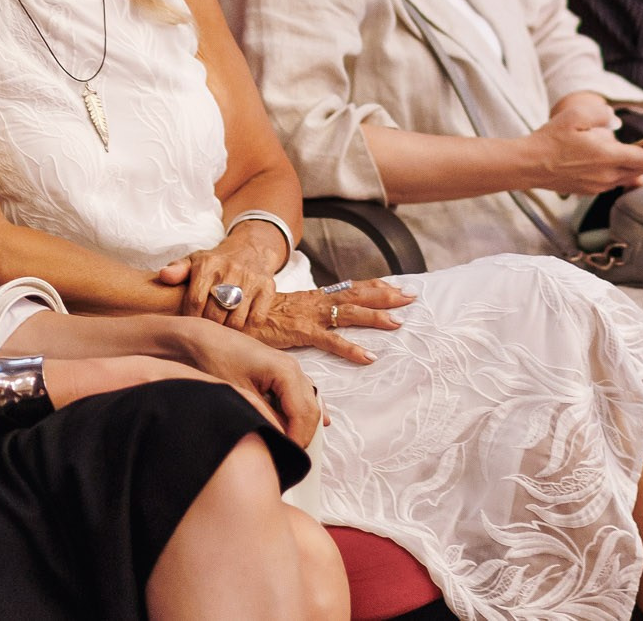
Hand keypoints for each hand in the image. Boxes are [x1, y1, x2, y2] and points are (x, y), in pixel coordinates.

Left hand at [154, 218, 289, 333]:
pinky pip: (256, 319)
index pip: (195, 301)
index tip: (191, 325)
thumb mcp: (195, 261)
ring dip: (227, 332)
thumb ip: (178, 270)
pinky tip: (240, 332)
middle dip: (208, 328)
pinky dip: (247, 331)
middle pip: (215, 314)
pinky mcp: (268, 288)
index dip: (191, 318)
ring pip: (236, 320)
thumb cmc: (217, 261)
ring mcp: (251, 279)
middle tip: (206, 335)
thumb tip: (164, 276)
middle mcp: (230, 270)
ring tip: (221, 336)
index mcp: (208, 264)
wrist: (251, 248)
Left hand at [173, 322, 327, 447]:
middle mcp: (293, 368)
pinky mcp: (281, 373)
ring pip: (309, 403)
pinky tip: (317, 425)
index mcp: (286, 371)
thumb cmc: (218, 360)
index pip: (304, 414)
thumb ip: (266, 417)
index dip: (299, 439)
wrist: (202, 340)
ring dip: (305, 425)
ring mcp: (289, 369)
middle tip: (290, 457)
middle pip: (311, 410)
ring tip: (294, 447)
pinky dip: (305, 412)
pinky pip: (302, 395)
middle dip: (304, 435)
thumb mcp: (241, 395)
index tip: (288, 457)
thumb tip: (282, 440)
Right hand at [241, 280, 415, 365]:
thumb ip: (306, 320)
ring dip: (375, 316)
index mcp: (315, 298)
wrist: (231, 314)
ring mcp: (309, 315)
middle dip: (385, 294)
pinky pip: (330, 340)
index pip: (350, 287)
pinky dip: (351, 348)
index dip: (374, 286)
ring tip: (398, 322)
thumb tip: (322, 326)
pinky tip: (368, 356)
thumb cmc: (257, 317)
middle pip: (357, 294)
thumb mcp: (287, 316)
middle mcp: (316, 302)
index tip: (397, 286)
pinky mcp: (300, 331)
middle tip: (411, 296)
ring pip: (349, 312)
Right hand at [523, 98, 642, 194]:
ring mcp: (598, 185)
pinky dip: (623, 170)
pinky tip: (620, 161)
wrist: (529, 164)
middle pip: (640, 169)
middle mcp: (607, 175)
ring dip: (640, 165)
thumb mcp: (577, 115)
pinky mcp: (589, 189)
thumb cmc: (551, 139)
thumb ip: (602, 115)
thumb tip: (613, 123)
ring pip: (627, 175)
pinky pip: (613, 179)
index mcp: (607, 157)